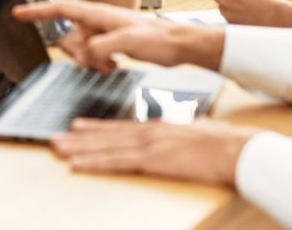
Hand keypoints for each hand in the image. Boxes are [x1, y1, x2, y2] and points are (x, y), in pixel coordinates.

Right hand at [13, 0, 223, 71]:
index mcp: (100, 14)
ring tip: (111, 66)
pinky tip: (113, 67)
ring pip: (82, 49)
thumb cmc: (160, 39)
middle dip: (79, 54)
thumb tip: (85, 55)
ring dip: (91, 61)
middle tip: (101, 63)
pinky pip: (94, 55)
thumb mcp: (128, 42)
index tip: (19, 14)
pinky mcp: (114, 43)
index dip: (38, 10)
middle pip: (70, 37)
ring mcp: (107, 32)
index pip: (62, 9)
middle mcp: (100, 21)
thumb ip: (100, 47)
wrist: (180, 45)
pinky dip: (99, 63)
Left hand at [51, 118, 255, 186]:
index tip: (79, 126)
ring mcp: (150, 145)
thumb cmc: (223, 144)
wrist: (235, 149)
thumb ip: (185, 132)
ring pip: (105, 146)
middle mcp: (150, 133)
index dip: (98, 128)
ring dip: (79, 148)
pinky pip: (115, 162)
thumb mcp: (200, 132)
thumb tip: (184, 132)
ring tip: (58, 148)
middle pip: (108, 135)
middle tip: (56, 138)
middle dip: (80, 137)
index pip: (122, 128)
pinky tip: (77, 165)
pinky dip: (94, 163)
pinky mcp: (152, 160)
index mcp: (161, 127)